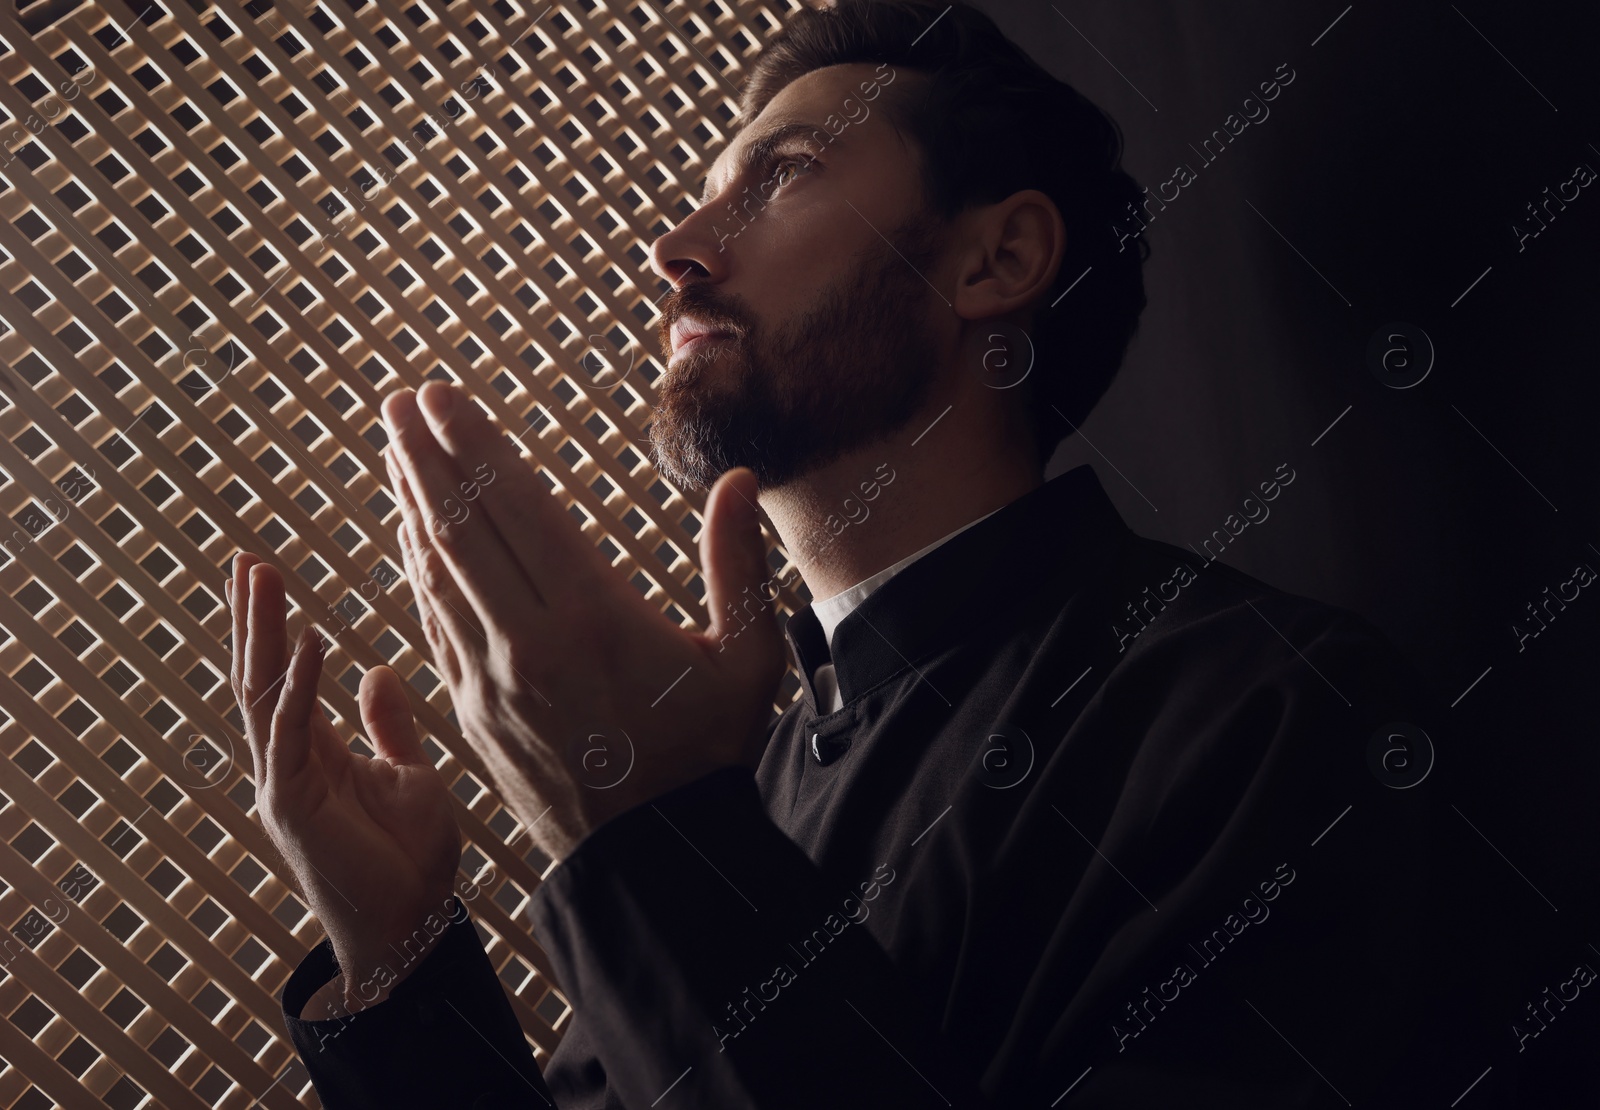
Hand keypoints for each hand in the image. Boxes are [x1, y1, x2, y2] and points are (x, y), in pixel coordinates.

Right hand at [228, 553, 462, 1015]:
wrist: (412, 927)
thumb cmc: (409, 859)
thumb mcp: (410, 774)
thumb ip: (388, 726)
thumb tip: (376, 669)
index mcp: (316, 751)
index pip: (283, 675)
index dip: (274, 625)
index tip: (264, 573)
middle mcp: (290, 761)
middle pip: (260, 675)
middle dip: (252, 616)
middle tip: (243, 557)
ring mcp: (285, 782)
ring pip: (262, 694)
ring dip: (261, 633)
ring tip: (259, 576)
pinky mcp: (293, 804)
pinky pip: (292, 733)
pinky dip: (299, 686)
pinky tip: (308, 640)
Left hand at [380, 382, 785, 863]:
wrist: (649, 856)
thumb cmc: (707, 753)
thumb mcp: (748, 661)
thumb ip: (741, 565)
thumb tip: (741, 480)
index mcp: (592, 619)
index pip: (517, 510)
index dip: (475, 447)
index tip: (443, 398)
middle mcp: (528, 642)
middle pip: (462, 529)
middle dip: (426, 457)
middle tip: (400, 401)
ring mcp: (490, 679)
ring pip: (437, 571)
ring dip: (410, 503)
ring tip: (395, 447)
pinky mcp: (471, 710)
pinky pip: (434, 622)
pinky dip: (416, 569)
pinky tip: (408, 535)